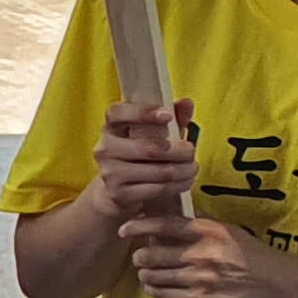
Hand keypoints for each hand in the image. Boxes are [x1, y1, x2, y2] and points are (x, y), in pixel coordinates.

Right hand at [90, 96, 200, 222]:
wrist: (116, 190)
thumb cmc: (138, 155)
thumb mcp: (154, 133)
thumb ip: (172, 116)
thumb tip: (186, 102)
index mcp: (111, 127)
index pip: (118, 113)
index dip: (142, 113)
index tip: (167, 116)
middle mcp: (105, 149)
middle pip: (148, 148)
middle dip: (179, 151)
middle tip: (191, 151)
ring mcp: (110, 173)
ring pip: (158, 171)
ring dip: (183, 170)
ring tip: (192, 168)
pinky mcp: (119, 194)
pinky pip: (157, 189)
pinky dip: (178, 185)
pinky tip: (185, 181)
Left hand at [123, 212, 297, 297]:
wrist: (276, 282)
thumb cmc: (251, 254)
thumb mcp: (229, 230)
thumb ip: (201, 222)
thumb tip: (173, 209)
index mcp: (209, 232)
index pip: (165, 225)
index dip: (140, 226)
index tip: (124, 229)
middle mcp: (202, 254)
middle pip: (153, 254)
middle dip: (140, 256)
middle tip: (140, 257)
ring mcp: (200, 279)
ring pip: (154, 276)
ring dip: (145, 274)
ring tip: (146, 272)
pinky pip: (165, 295)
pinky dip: (155, 290)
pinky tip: (154, 286)